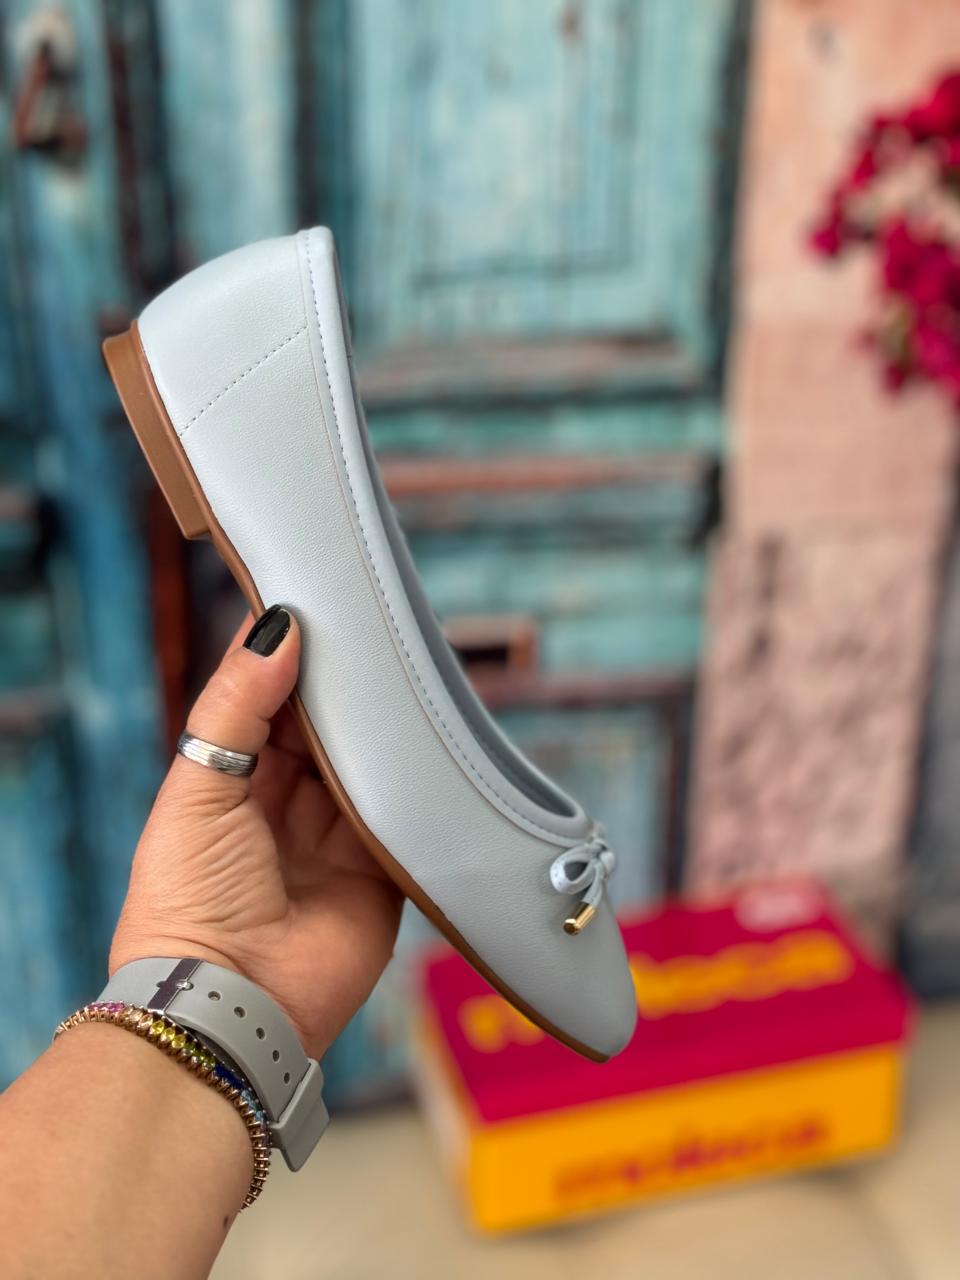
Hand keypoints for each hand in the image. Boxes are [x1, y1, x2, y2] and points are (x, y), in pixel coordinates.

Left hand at [110, 606, 402, 1057]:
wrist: (232, 1002)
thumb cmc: (189, 899)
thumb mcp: (198, 788)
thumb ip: (237, 706)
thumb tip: (276, 627)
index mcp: (231, 782)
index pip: (266, 703)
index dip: (289, 657)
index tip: (315, 602)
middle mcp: (286, 804)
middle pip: (324, 727)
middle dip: (344, 685)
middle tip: (372, 626)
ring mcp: (337, 835)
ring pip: (367, 761)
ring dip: (381, 725)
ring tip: (405, 667)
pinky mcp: (382, 866)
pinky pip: (406, 808)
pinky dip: (414, 776)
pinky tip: (428, 731)